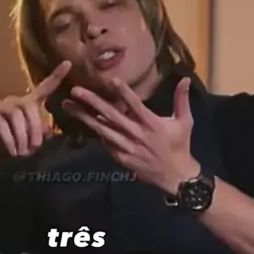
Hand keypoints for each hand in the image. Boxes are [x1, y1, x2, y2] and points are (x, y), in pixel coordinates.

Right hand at [0, 61, 71, 165]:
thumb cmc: (10, 149)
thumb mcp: (30, 143)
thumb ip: (40, 134)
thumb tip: (47, 132)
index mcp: (28, 105)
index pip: (44, 88)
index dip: (56, 76)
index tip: (68, 63)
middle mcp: (14, 101)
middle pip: (30, 106)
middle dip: (36, 127)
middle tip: (35, 147)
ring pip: (16, 115)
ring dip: (22, 136)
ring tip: (23, 153)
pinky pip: (1, 123)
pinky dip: (9, 140)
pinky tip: (13, 151)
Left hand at [62, 76, 199, 193]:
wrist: (175, 176)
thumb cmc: (179, 145)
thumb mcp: (185, 121)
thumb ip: (182, 99)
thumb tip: (185, 78)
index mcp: (152, 124)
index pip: (135, 105)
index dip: (123, 92)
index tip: (110, 80)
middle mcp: (137, 135)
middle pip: (111, 116)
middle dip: (92, 102)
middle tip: (75, 90)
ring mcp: (127, 147)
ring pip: (102, 130)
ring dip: (85, 117)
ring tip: (68, 106)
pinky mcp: (121, 157)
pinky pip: (106, 142)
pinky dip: (96, 131)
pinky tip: (83, 120)